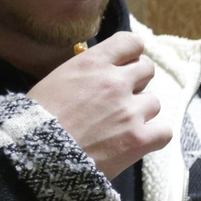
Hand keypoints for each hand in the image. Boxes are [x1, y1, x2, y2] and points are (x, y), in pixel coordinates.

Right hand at [27, 31, 168, 179]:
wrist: (37, 158)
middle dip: (137, 81)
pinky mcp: (138, 139)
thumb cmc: (36, 121)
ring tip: (121, 125)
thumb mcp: (54, 82)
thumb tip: (99, 74)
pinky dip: (154, 136)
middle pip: (147, 69)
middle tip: (122, 98)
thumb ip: (83, 74)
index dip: (131, 53)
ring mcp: (130, 111)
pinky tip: (137, 141)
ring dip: (141, 112)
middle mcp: (115, 82)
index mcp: (92, 63)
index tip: (126, 64)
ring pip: (154, 102)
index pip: (130, 42)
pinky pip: (164, 131)